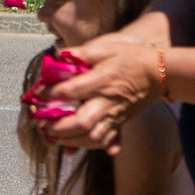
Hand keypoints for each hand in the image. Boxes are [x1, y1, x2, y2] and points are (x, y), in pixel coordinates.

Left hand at [39, 32, 166, 151]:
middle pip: (82, 122)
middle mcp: (107, 101)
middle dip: (59, 127)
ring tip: (53, 137)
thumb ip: (81, 53)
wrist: (158, 72)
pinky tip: (76, 145)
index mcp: (100, 81)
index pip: (69, 91)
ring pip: (93, 137)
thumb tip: (59, 56)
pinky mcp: (121, 121)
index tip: (36, 94)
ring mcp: (115, 114)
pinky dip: (90, 146)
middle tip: (42, 125)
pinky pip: (106, 139)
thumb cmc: (130, 57)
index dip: (49, 94)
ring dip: (71, 140)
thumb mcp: (105, 48)